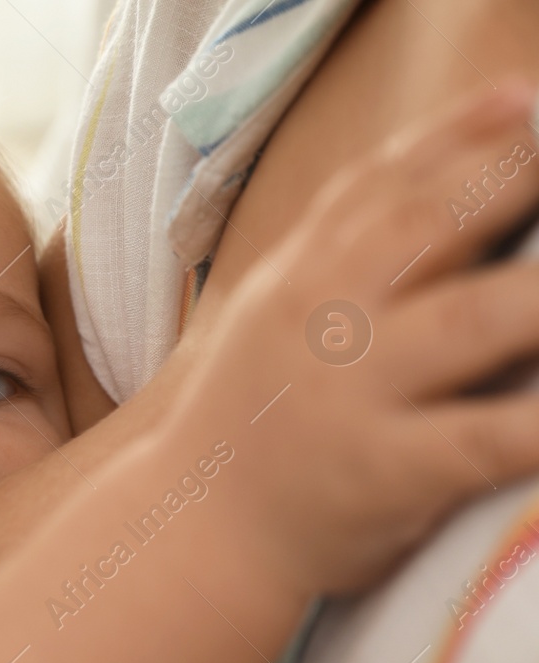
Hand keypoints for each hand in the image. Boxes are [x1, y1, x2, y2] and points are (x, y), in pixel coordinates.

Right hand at [167, 82, 538, 594]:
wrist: (190, 530)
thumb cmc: (250, 420)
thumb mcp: (273, 314)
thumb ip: (339, 246)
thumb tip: (434, 173)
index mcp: (301, 277)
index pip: (378, 187)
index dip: (453, 135)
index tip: (521, 99)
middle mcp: (325, 321)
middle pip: (426, 227)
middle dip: (505, 178)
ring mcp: (354, 394)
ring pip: (470, 320)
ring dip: (538, 290)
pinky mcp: (387, 470)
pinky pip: (483, 439)